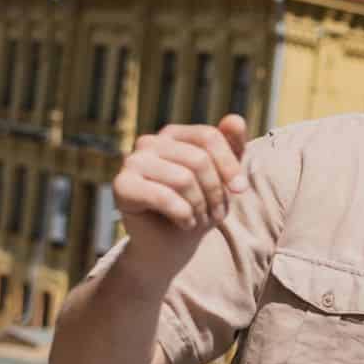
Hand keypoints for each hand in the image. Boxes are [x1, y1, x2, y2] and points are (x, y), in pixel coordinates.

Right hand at [113, 115, 248, 255]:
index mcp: (173, 135)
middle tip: (216, 213)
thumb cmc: (199, 205)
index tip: (241, 190)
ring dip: (201, 206)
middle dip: (216, 192)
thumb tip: (235, 119)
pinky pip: (164, 197)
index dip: (230, 165)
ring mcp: (132, 162)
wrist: (170, 244)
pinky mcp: (122, 186)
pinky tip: (185, 223)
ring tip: (201, 219)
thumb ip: (233, 147)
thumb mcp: (224, 177)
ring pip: (183, 179)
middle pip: (198, 160)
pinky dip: (183, 215)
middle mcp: (149, 142)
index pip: (209, 136)